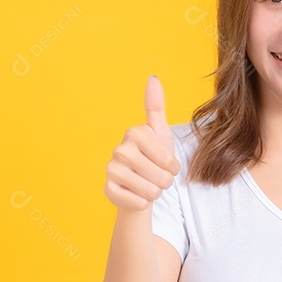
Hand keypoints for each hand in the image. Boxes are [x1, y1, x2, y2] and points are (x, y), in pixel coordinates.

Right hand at [103, 75, 180, 210]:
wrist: (139, 186)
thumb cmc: (154, 158)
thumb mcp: (161, 133)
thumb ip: (156, 106)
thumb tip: (153, 77)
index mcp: (134, 132)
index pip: (169, 160)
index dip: (173, 167)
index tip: (166, 163)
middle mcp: (119, 149)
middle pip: (161, 177)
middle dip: (165, 181)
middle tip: (156, 176)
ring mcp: (111, 170)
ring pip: (151, 191)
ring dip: (155, 192)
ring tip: (147, 184)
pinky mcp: (108, 190)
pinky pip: (139, 203)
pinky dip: (143, 202)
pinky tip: (136, 195)